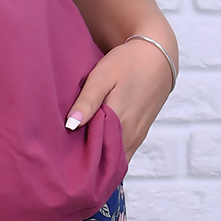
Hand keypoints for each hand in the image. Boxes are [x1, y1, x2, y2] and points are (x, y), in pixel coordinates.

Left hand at [65, 38, 173, 162]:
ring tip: (78, 153)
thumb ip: (87, 102)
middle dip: (87, 164)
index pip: (96, 156)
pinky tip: (95, 144)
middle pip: (106, 162)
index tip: (62, 160)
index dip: (79, 162)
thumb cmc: (128, 63)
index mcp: (119, 122)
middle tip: (65, 159)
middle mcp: (131, 135)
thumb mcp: (102, 77)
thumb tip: (71, 125)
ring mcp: (138, 136)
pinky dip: (109, 152)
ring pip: (116, 159)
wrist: (157, 56)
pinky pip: (124, 152)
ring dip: (99, 158)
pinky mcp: (141, 133)